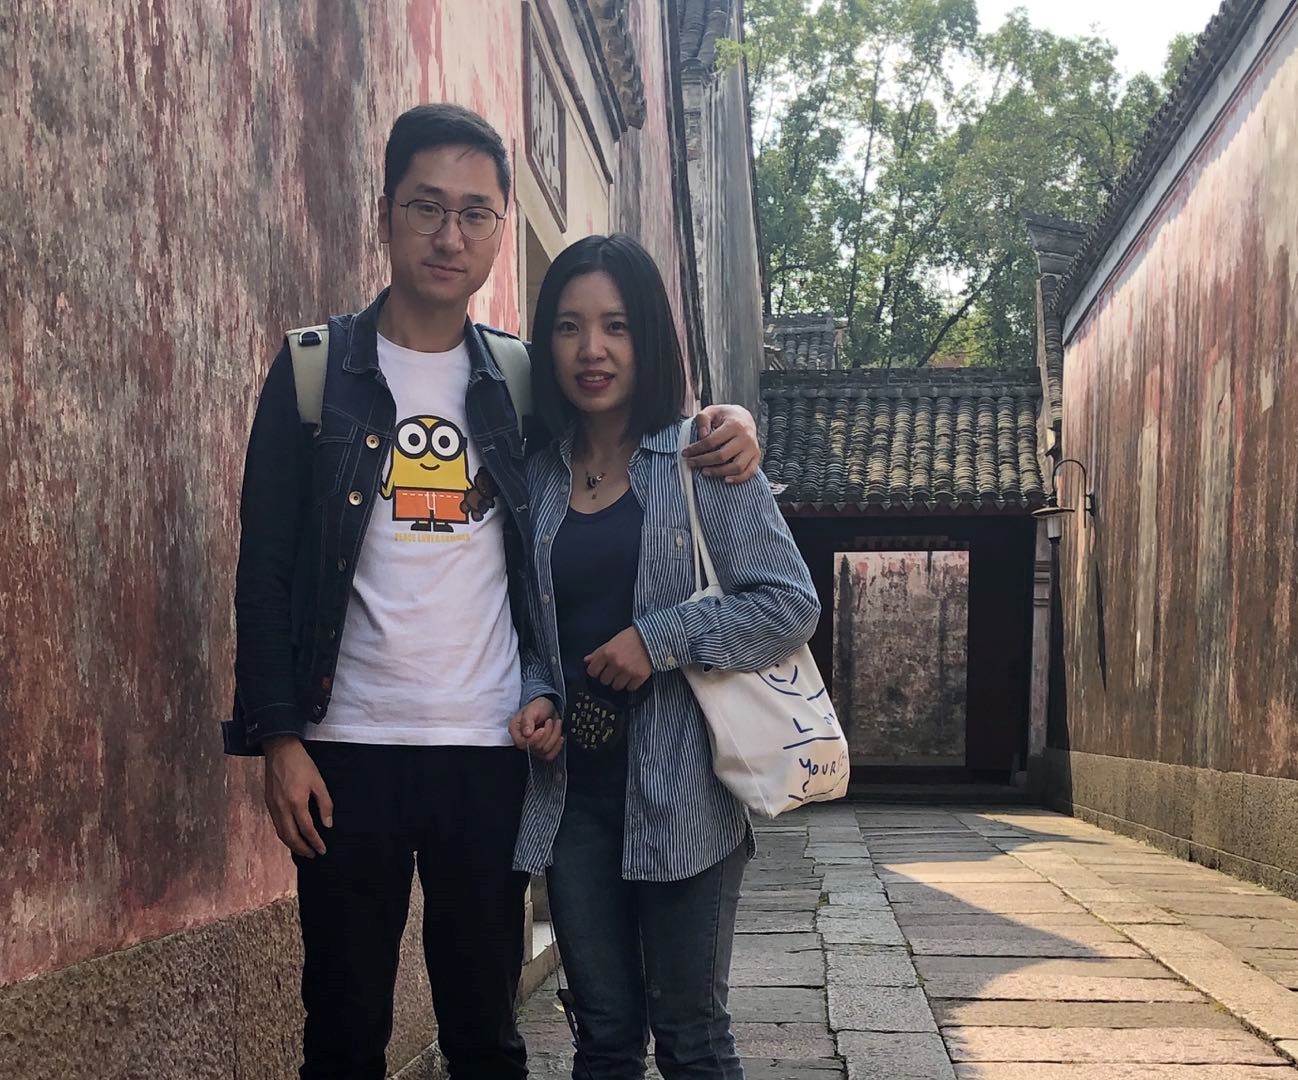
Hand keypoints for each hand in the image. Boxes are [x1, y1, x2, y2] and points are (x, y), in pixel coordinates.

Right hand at [263, 736, 332, 857]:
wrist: (280, 750)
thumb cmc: (301, 764)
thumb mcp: (319, 782)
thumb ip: (325, 804)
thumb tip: (327, 824)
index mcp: (296, 802)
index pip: (306, 829)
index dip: (315, 842)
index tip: (322, 850)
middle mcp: (282, 807)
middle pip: (291, 836)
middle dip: (302, 849)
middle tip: (313, 855)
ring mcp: (273, 806)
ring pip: (281, 833)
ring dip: (292, 844)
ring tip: (303, 850)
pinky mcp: (268, 802)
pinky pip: (276, 824)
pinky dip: (285, 834)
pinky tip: (292, 835)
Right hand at [509, 697, 563, 761]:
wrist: (549, 708)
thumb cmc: (538, 707)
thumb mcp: (532, 709)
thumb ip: (527, 720)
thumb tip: (526, 733)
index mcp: (515, 730)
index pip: (522, 743)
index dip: (533, 739)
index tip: (542, 730)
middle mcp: (522, 740)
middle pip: (535, 748)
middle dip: (547, 734)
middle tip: (550, 721)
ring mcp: (533, 746)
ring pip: (544, 751)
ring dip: (554, 736)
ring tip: (555, 724)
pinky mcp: (542, 749)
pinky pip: (550, 755)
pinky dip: (557, 746)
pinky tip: (560, 736)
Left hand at [586, 627, 652, 691]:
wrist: (652, 638)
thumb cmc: (630, 638)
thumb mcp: (612, 641)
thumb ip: (598, 652)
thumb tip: (587, 661)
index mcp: (606, 653)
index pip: (592, 671)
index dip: (595, 671)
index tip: (600, 670)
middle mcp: (615, 664)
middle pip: (604, 681)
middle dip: (608, 676)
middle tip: (614, 670)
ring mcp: (627, 671)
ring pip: (616, 686)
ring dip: (619, 681)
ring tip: (624, 673)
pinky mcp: (639, 677)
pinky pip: (630, 688)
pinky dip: (631, 684)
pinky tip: (633, 675)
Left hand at [683, 404, 760, 482]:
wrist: (745, 418)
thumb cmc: (725, 416)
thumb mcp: (712, 411)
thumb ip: (703, 419)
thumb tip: (702, 436)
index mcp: (734, 425)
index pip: (711, 441)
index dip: (696, 449)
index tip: (685, 453)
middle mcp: (746, 437)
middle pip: (722, 456)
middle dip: (703, 461)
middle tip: (691, 463)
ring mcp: (752, 448)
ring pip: (736, 467)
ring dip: (718, 472)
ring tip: (704, 472)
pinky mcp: (756, 457)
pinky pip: (749, 472)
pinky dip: (738, 479)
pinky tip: (725, 480)